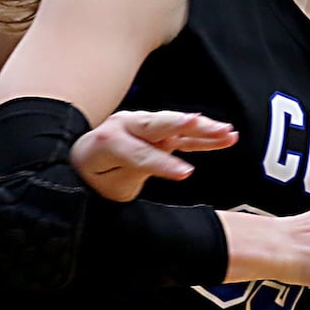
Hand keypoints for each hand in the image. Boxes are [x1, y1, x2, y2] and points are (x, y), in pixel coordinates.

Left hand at [71, 110, 237, 201]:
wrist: (83, 158)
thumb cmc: (93, 175)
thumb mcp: (107, 186)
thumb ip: (130, 173)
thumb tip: (155, 161)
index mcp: (108, 141)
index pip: (140, 154)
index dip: (163, 164)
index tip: (186, 173)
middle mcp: (125, 125)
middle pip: (157, 126)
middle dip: (182, 125)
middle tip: (200, 123)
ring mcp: (142, 125)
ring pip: (175, 126)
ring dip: (202, 128)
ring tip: (227, 130)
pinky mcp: (157, 131)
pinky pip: (183, 135)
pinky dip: (203, 137)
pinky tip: (227, 137)